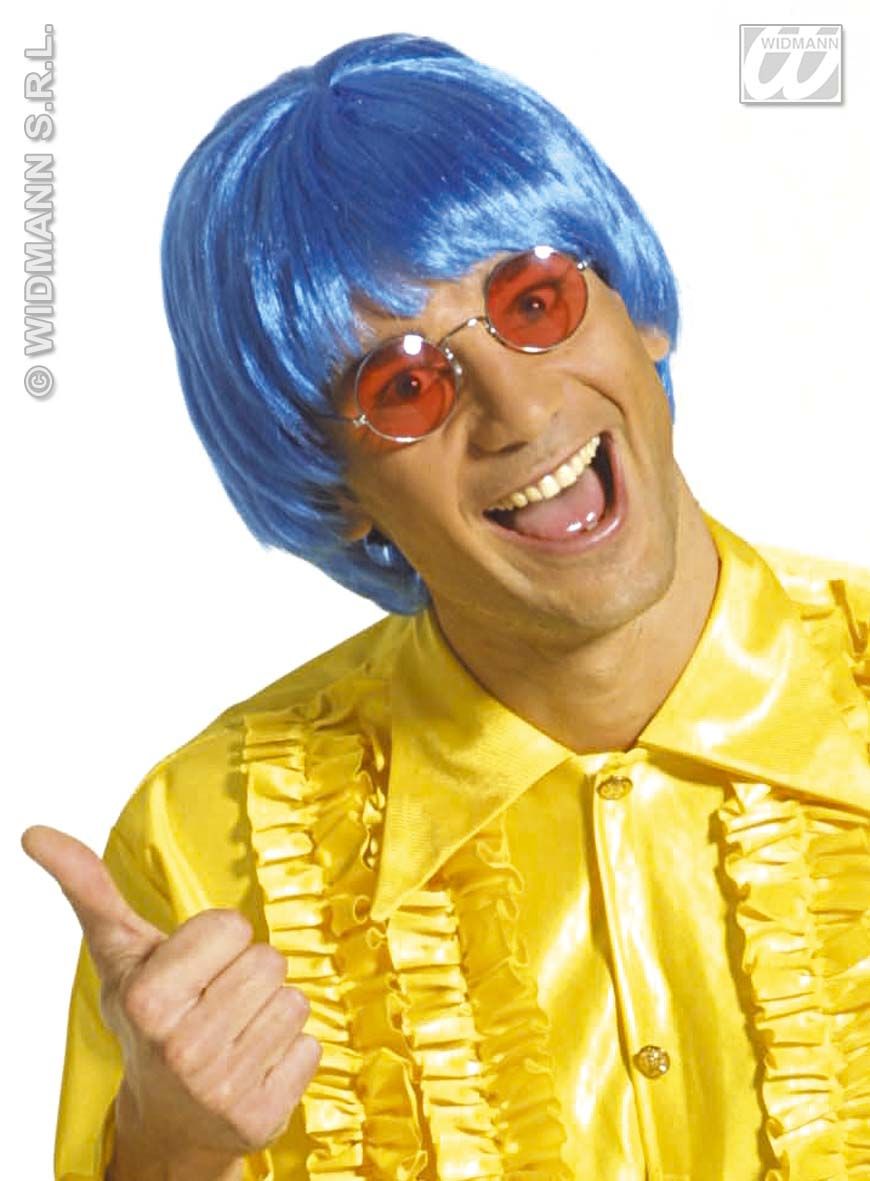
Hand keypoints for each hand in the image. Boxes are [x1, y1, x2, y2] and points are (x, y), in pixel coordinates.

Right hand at [22, 825, 320, 1172]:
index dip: (218, 940)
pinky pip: (310, 1048)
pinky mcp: (260, 1117)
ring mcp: (221, 1088)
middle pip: (269, 961)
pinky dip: (290, 1053)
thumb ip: (88, 887)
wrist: (169, 1116)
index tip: (194, 968)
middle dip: (247, 973)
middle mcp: (182, 1047)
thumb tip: (35, 832)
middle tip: (216, 1001)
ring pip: (293, 1002)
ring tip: (234, 1032)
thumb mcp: (120, 952)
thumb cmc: (150, 1016)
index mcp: (147, 998)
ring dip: (270, 1012)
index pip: (232, 925)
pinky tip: (254, 1066)